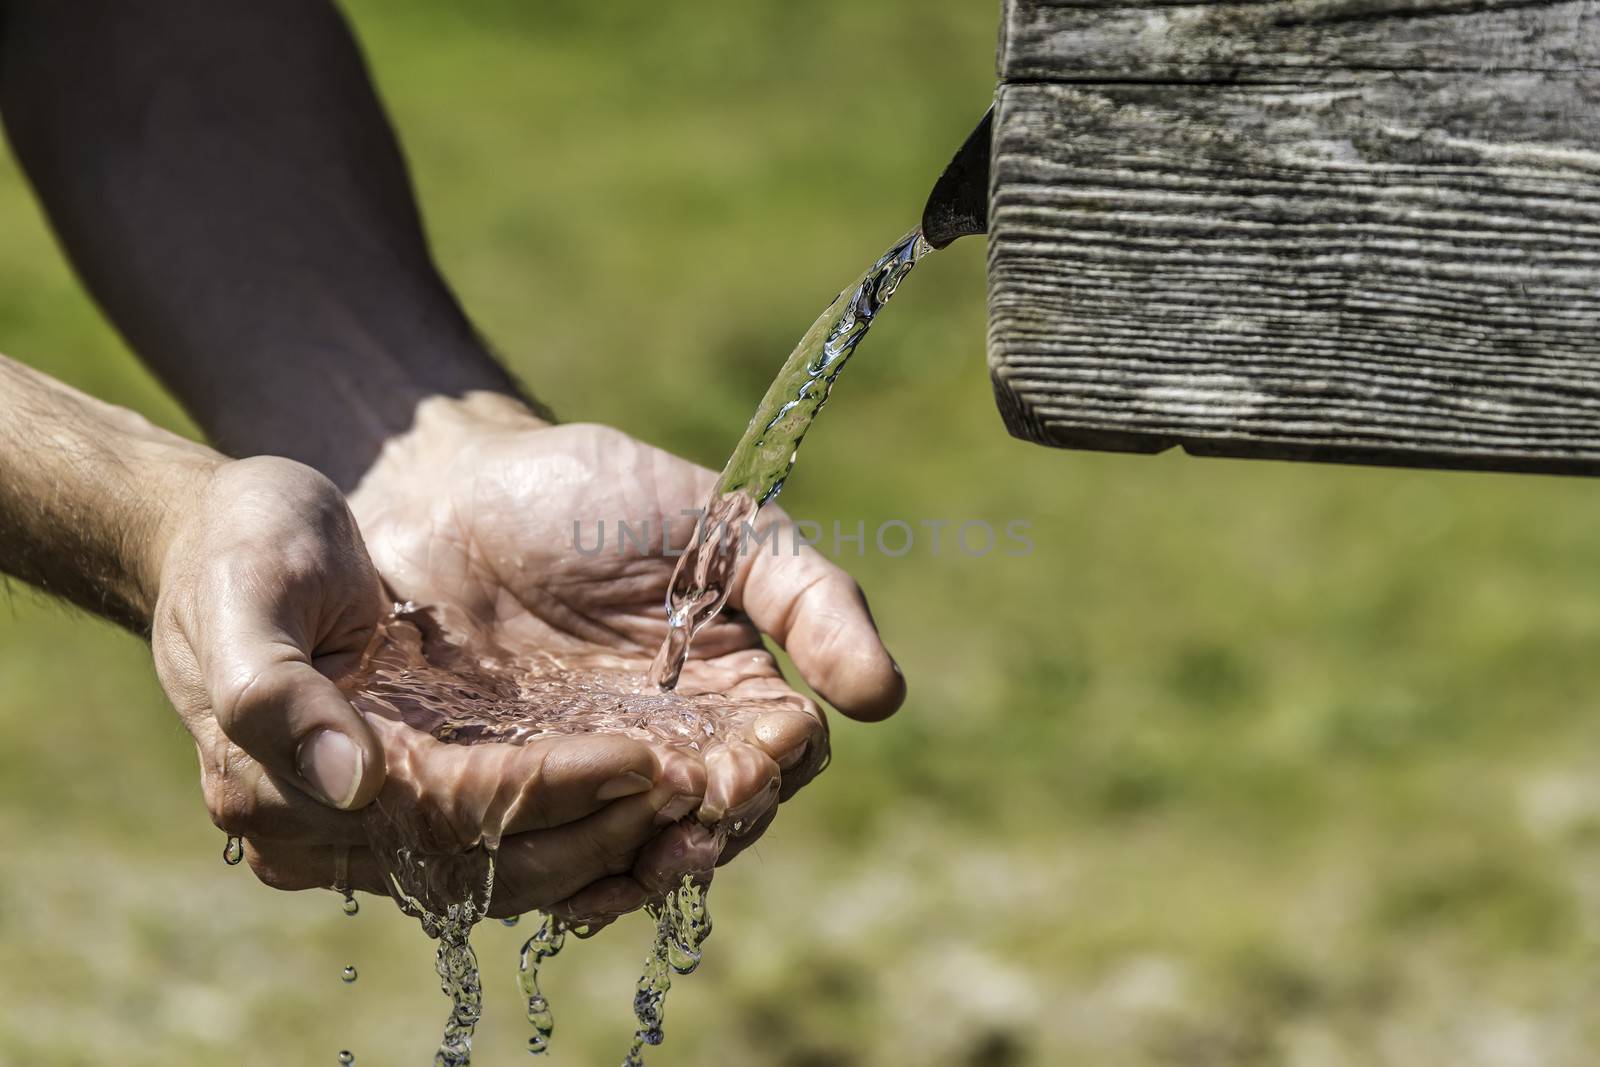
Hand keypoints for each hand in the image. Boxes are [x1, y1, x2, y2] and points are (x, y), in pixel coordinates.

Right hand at [150, 455, 691, 917]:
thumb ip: (276, 689)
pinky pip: (515, 839)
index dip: (546, 791)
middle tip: (701, 786)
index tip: (641, 756)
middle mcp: (335, 829)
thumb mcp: (248, 585)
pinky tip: (658, 796)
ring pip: (515, 869)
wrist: (236, 537)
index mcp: (279, 788)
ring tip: (705, 801)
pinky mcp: (423, 796)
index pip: (446, 813)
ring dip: (612, 842)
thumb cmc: (243, 545)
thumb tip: (354, 784)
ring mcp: (381, 822)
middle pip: (492, 865)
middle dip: (602, 830)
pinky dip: (588, 826)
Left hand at [347, 393, 904, 921]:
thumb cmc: (595, 496)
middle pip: (714, 820)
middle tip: (691, 823)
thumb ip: (809, 600)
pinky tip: (568, 891)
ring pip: (636, 852)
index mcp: (731, 688)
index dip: (772, 770)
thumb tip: (886, 698)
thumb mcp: (722, 527)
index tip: (750, 764)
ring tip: (634, 867)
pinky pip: (545, 855)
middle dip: (711, 832)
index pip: (780, 756)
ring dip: (643, 870)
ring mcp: (587, 772)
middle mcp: (668, 744)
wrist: (450, 485)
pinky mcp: (508, 790)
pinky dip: (562, 880)